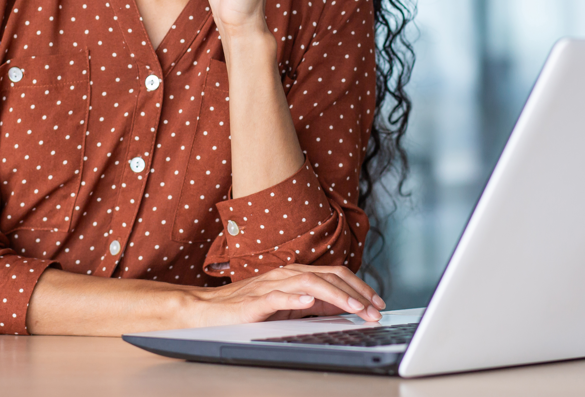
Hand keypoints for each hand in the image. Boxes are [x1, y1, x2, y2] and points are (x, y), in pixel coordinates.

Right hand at [186, 264, 385, 326]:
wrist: (207, 310)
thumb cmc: (247, 309)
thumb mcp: (288, 306)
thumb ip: (314, 303)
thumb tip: (345, 308)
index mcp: (296, 274)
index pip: (335, 275)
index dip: (359, 287)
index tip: (377, 303)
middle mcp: (286, 274)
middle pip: (328, 276)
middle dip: (356, 293)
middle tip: (375, 310)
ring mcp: (271, 285)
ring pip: (309, 283)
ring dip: (336, 295)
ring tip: (354, 307)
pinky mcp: (254, 301)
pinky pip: (277, 297)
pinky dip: (295, 298)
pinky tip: (310, 303)